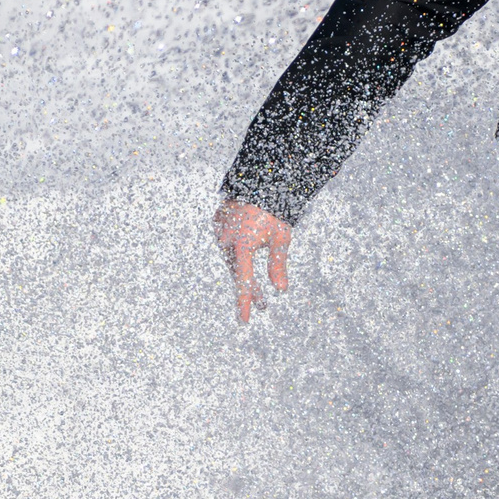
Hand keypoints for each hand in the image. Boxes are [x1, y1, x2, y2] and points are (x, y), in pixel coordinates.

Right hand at [214, 198, 291, 322]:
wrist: (261, 180)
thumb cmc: (274, 209)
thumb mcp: (281, 238)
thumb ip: (278, 265)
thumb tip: (280, 289)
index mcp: (242, 244)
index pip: (243, 280)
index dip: (245, 301)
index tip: (244, 319)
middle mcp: (226, 239)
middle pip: (237, 272)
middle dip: (251, 289)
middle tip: (262, 307)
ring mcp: (219, 230)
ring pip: (231, 259)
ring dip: (244, 273)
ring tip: (259, 291)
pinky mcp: (217, 223)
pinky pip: (226, 244)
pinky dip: (237, 255)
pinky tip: (247, 258)